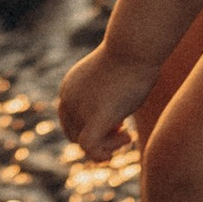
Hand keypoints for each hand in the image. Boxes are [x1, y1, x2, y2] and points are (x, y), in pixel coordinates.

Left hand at [58, 31, 156, 162]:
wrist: (134, 47)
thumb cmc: (131, 57)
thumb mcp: (111, 76)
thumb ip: (105, 93)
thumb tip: (115, 105)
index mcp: (69, 89)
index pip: (70, 121)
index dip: (90, 127)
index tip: (115, 122)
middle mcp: (68, 99)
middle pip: (74, 134)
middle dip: (99, 137)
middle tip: (123, 129)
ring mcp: (79, 109)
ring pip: (82, 144)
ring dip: (107, 145)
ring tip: (127, 136)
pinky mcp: (94, 118)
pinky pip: (89, 147)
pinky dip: (102, 154)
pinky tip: (125, 143)